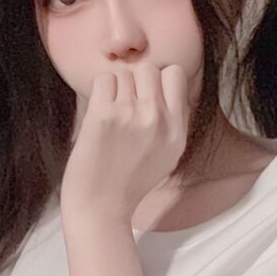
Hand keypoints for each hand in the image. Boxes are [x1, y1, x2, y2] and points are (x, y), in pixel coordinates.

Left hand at [61, 60, 189, 226]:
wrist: (101, 207)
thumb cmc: (129, 182)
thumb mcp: (168, 155)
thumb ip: (172, 121)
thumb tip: (166, 87)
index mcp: (177, 130)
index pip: (175, 74)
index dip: (159, 80)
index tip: (147, 97)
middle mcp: (158, 119)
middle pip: (148, 68)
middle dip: (135, 82)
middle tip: (125, 106)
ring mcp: (131, 115)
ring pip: (124, 73)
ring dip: (115, 89)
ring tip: (112, 115)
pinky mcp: (104, 115)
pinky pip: (103, 79)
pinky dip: (99, 92)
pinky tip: (99, 114)